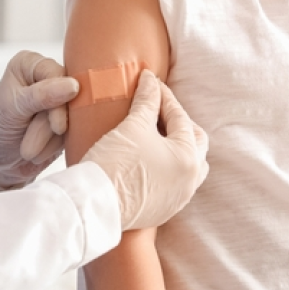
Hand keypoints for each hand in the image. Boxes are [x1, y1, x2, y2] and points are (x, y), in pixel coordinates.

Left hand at [0, 50, 79, 192]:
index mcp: (30, 64)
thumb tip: (74, 85)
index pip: (58, 74)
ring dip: (52, 140)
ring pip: (74, 116)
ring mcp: (60, 99)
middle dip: (50, 127)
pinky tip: (40, 153)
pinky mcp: (67, 119)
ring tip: (28, 151)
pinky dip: (57, 146)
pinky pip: (76, 130)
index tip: (56, 127)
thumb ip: (42, 95)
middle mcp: (47, 76)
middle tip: (28, 150)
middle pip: (70, 96)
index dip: (59, 101)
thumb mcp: (13, 109)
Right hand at [81, 71, 208, 229]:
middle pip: (194, 141)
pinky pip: (175, 181)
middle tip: (158, 108)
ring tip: (157, 132)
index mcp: (188, 157)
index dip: (163, 97)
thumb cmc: (115, 163)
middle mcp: (191, 179)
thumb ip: (147, 100)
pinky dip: (168, 165)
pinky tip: (151, 156)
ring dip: (177, 145)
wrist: (94, 204)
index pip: (180, 117)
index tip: (150, 83)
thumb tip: (150, 79)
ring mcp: (179, 197)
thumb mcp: (133, 126)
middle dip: (178, 122)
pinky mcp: (165, 209)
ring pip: (188, 164)